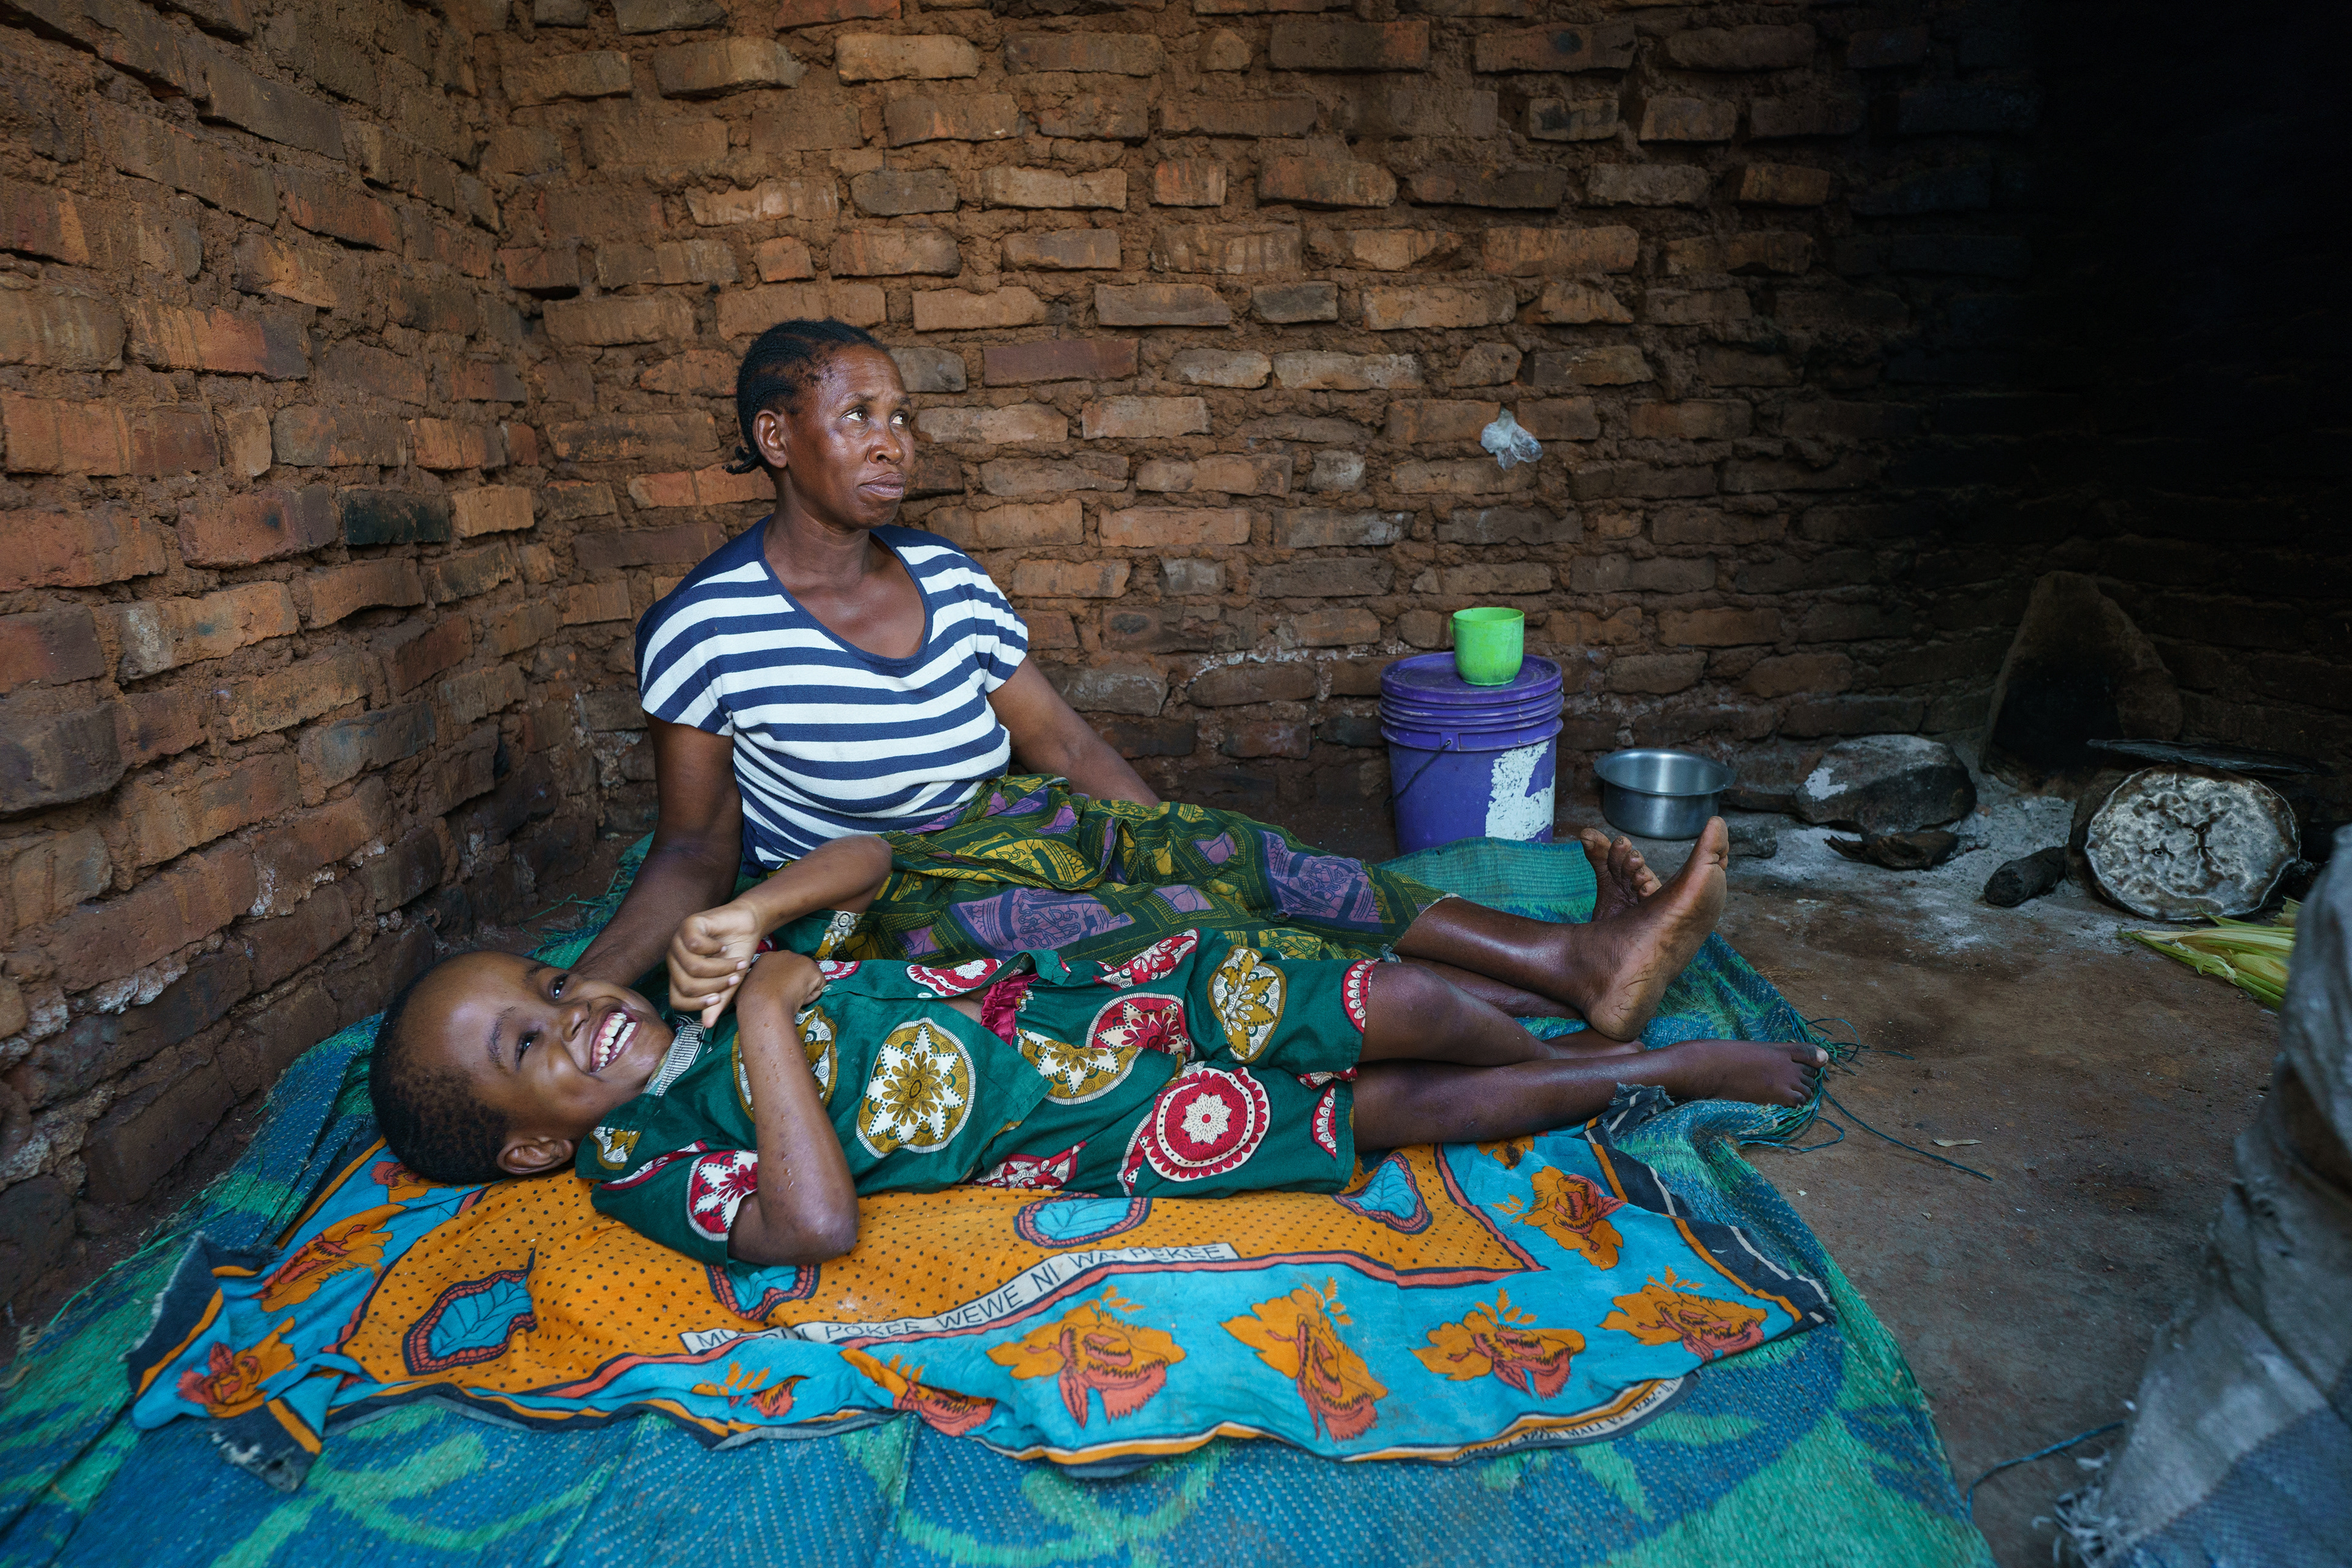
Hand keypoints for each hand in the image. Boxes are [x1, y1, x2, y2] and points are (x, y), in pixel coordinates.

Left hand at [668, 900, 765, 1027]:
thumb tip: (707, 1025)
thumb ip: (717, 1002)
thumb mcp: (729, 983)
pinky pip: (694, 944)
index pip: (677, 1000)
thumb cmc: (736, 954)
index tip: (720, 997)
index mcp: (680, 976)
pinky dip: (714, 948)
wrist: (747, 926)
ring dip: (721, 968)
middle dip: (716, 985)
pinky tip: (723, 946)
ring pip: (693, 966)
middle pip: (687, 985)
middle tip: (734, 978)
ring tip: (737, 963)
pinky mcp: (688, 924)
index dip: (698, 1004)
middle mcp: (675, 960)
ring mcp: (679, 942)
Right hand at [741, 949, 824, 1017]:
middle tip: (785, 998)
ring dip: (802, 991)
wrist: (763, 1004)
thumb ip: (756, 984)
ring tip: (789, 999)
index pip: (781, 969)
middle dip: (794, 984)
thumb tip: (755, 992)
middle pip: (796, 971)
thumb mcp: (748, 987)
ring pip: (808, 979)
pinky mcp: (813, 969)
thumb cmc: (752, 1000)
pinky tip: (798, 999)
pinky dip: (811, 997)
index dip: (781, 983)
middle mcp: (784, 954)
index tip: (776, 993)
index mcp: (766, 958)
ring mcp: (800, 959)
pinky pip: (818, 987)